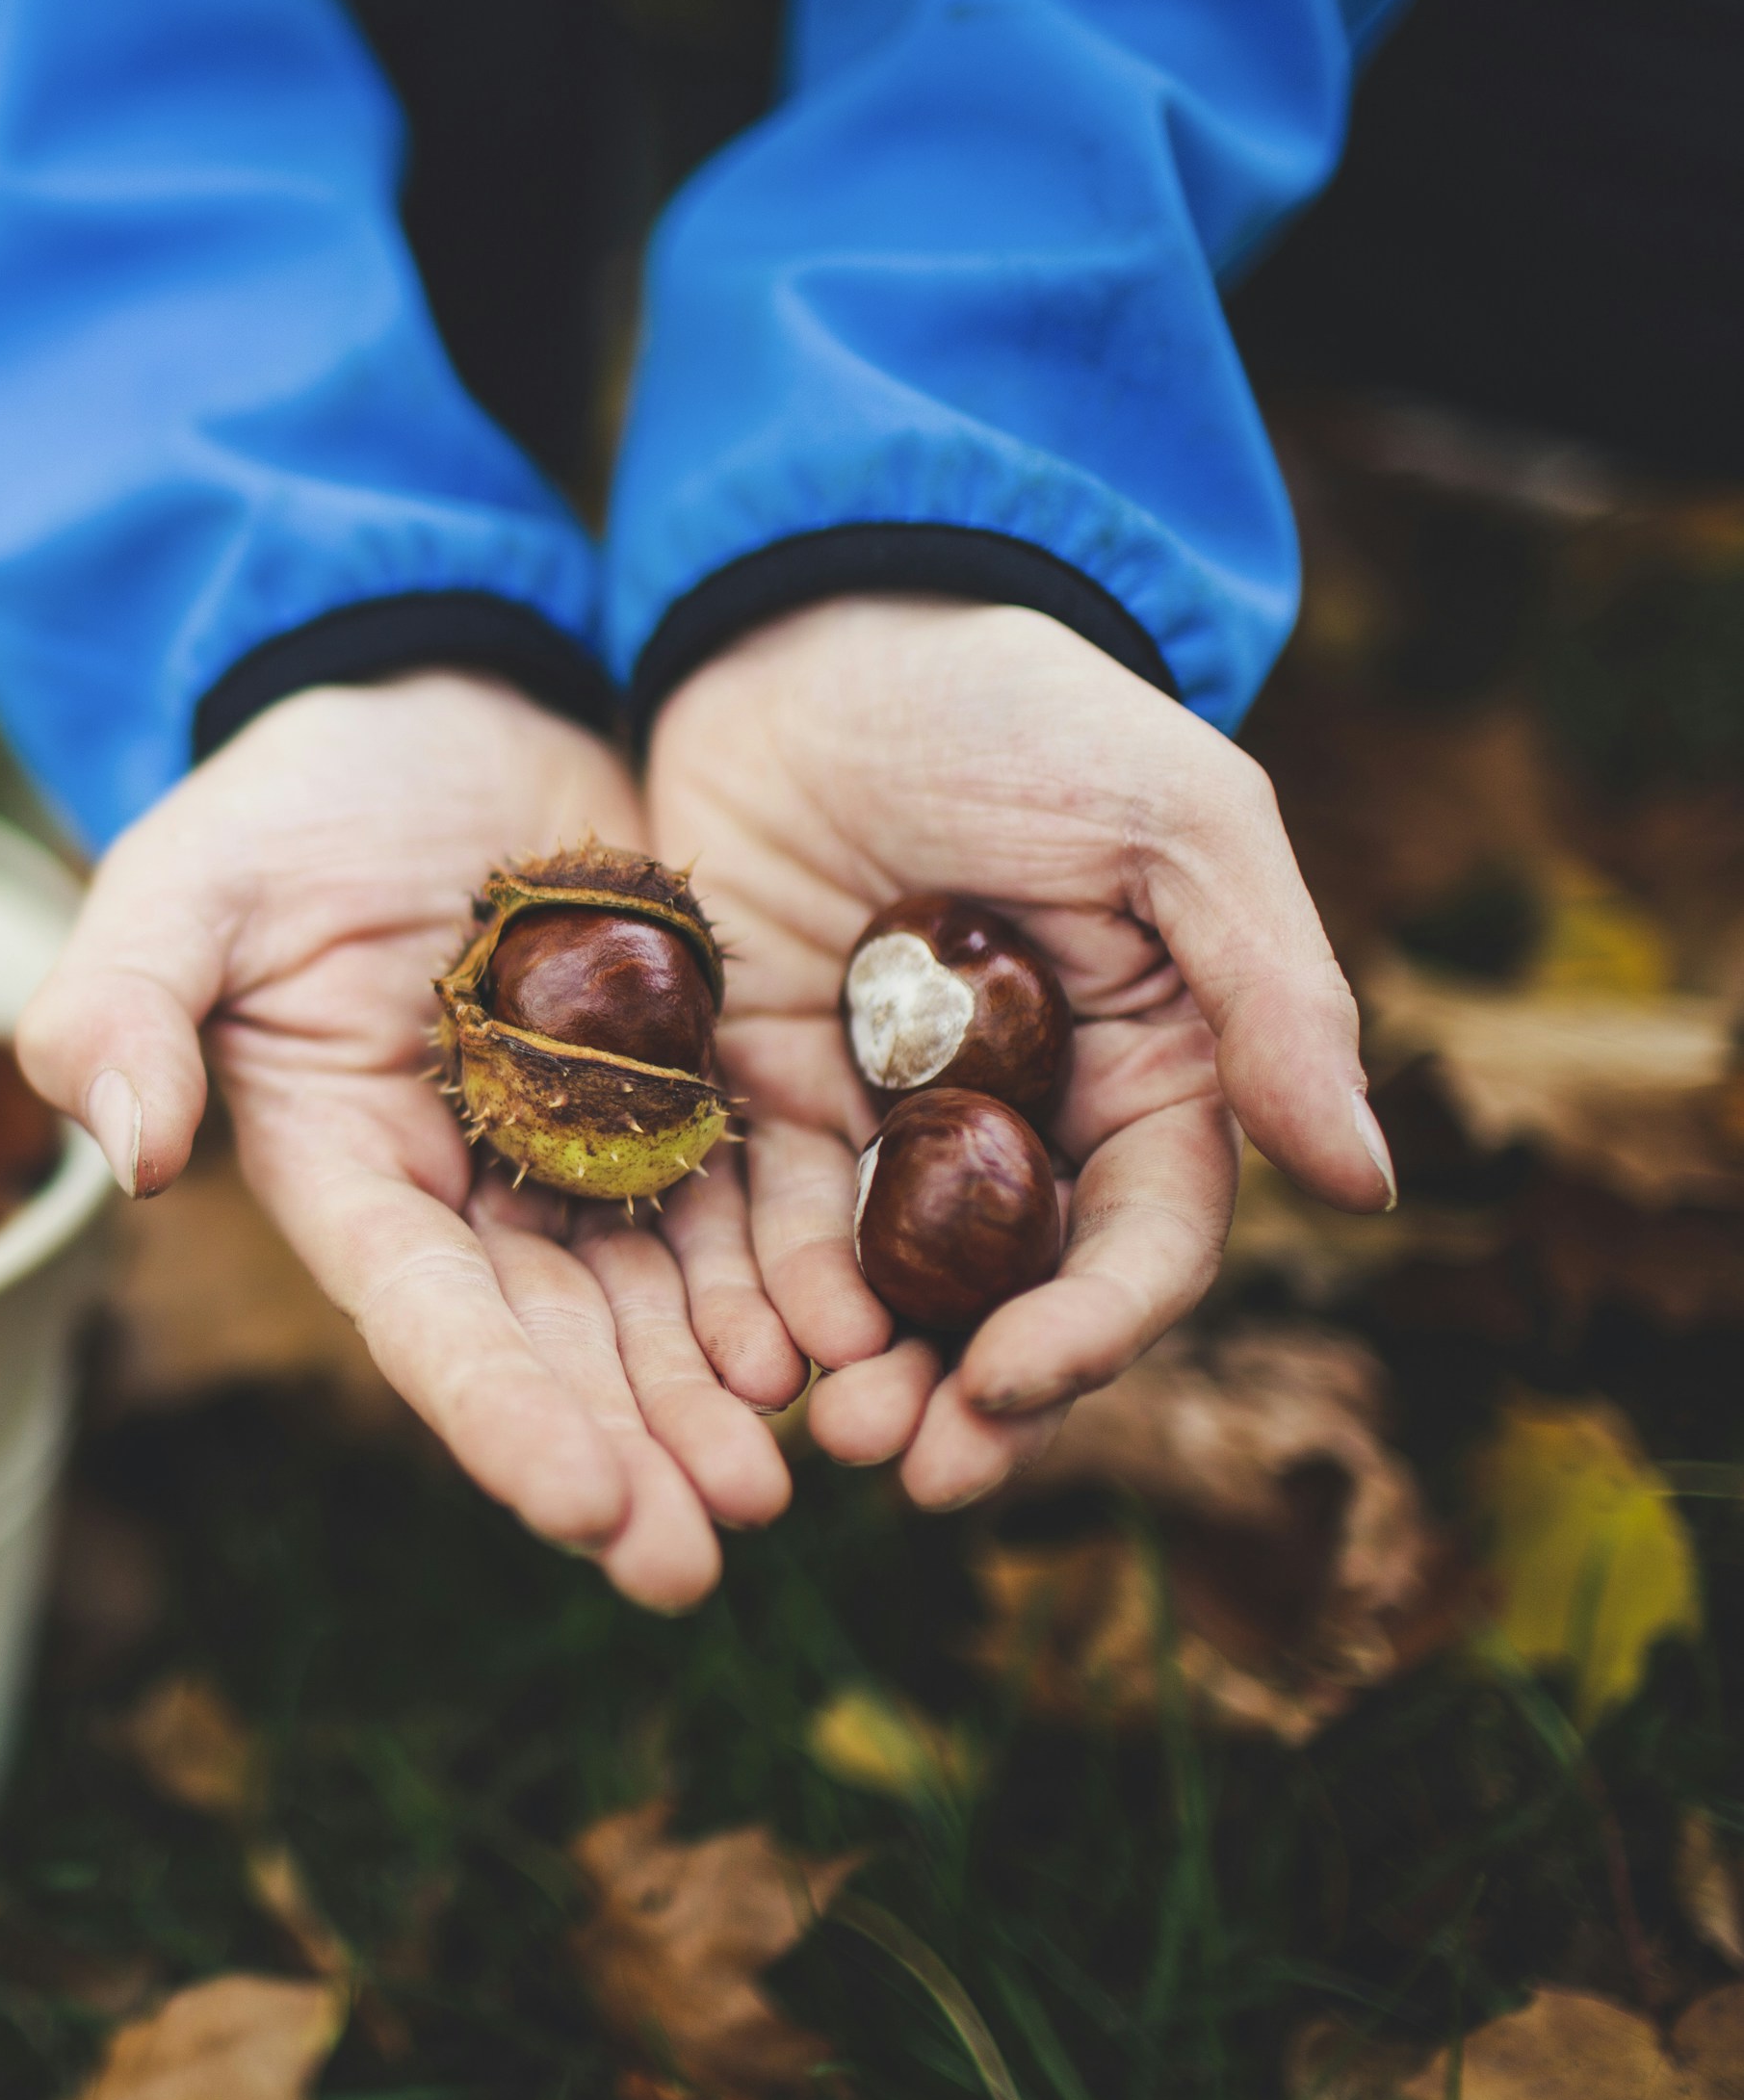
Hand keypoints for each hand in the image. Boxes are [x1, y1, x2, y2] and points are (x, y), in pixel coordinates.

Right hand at [18, 673, 799, 1606]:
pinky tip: (854, 1344)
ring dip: (719, 1399)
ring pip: (665, 1301)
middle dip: (628, 1452)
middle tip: (704, 1554)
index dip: (502, 1415)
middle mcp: (474, 1193)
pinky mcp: (689, 1091)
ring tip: (795, 1477)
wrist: (441, 702)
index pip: (425, 1317)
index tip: (586, 1510)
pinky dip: (796, 1276)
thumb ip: (122, 1005)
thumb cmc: (288, 802)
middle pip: (557, 1345)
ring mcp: (589, 1150)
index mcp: (351, 1172)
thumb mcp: (182, 883)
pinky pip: (751, 1201)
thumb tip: (126, 1152)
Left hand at [642, 597, 1396, 1507]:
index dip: (1092, 1331)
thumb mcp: (1170, 823)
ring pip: (883, 1289)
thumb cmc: (1017, 706)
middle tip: (907, 1471)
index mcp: (1148, 1070)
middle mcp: (1022, 1119)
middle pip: (1009, 1300)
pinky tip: (734, 1356)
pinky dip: (755, 1297)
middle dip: (969, 1398)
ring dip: (860, 1375)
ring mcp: (884, 1114)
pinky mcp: (761, 1089)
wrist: (816, 628)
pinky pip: (760, 1219)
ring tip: (819, 1442)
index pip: (1141, 1242)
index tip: (1015, 1383)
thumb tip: (1366, 1183)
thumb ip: (1272, 994)